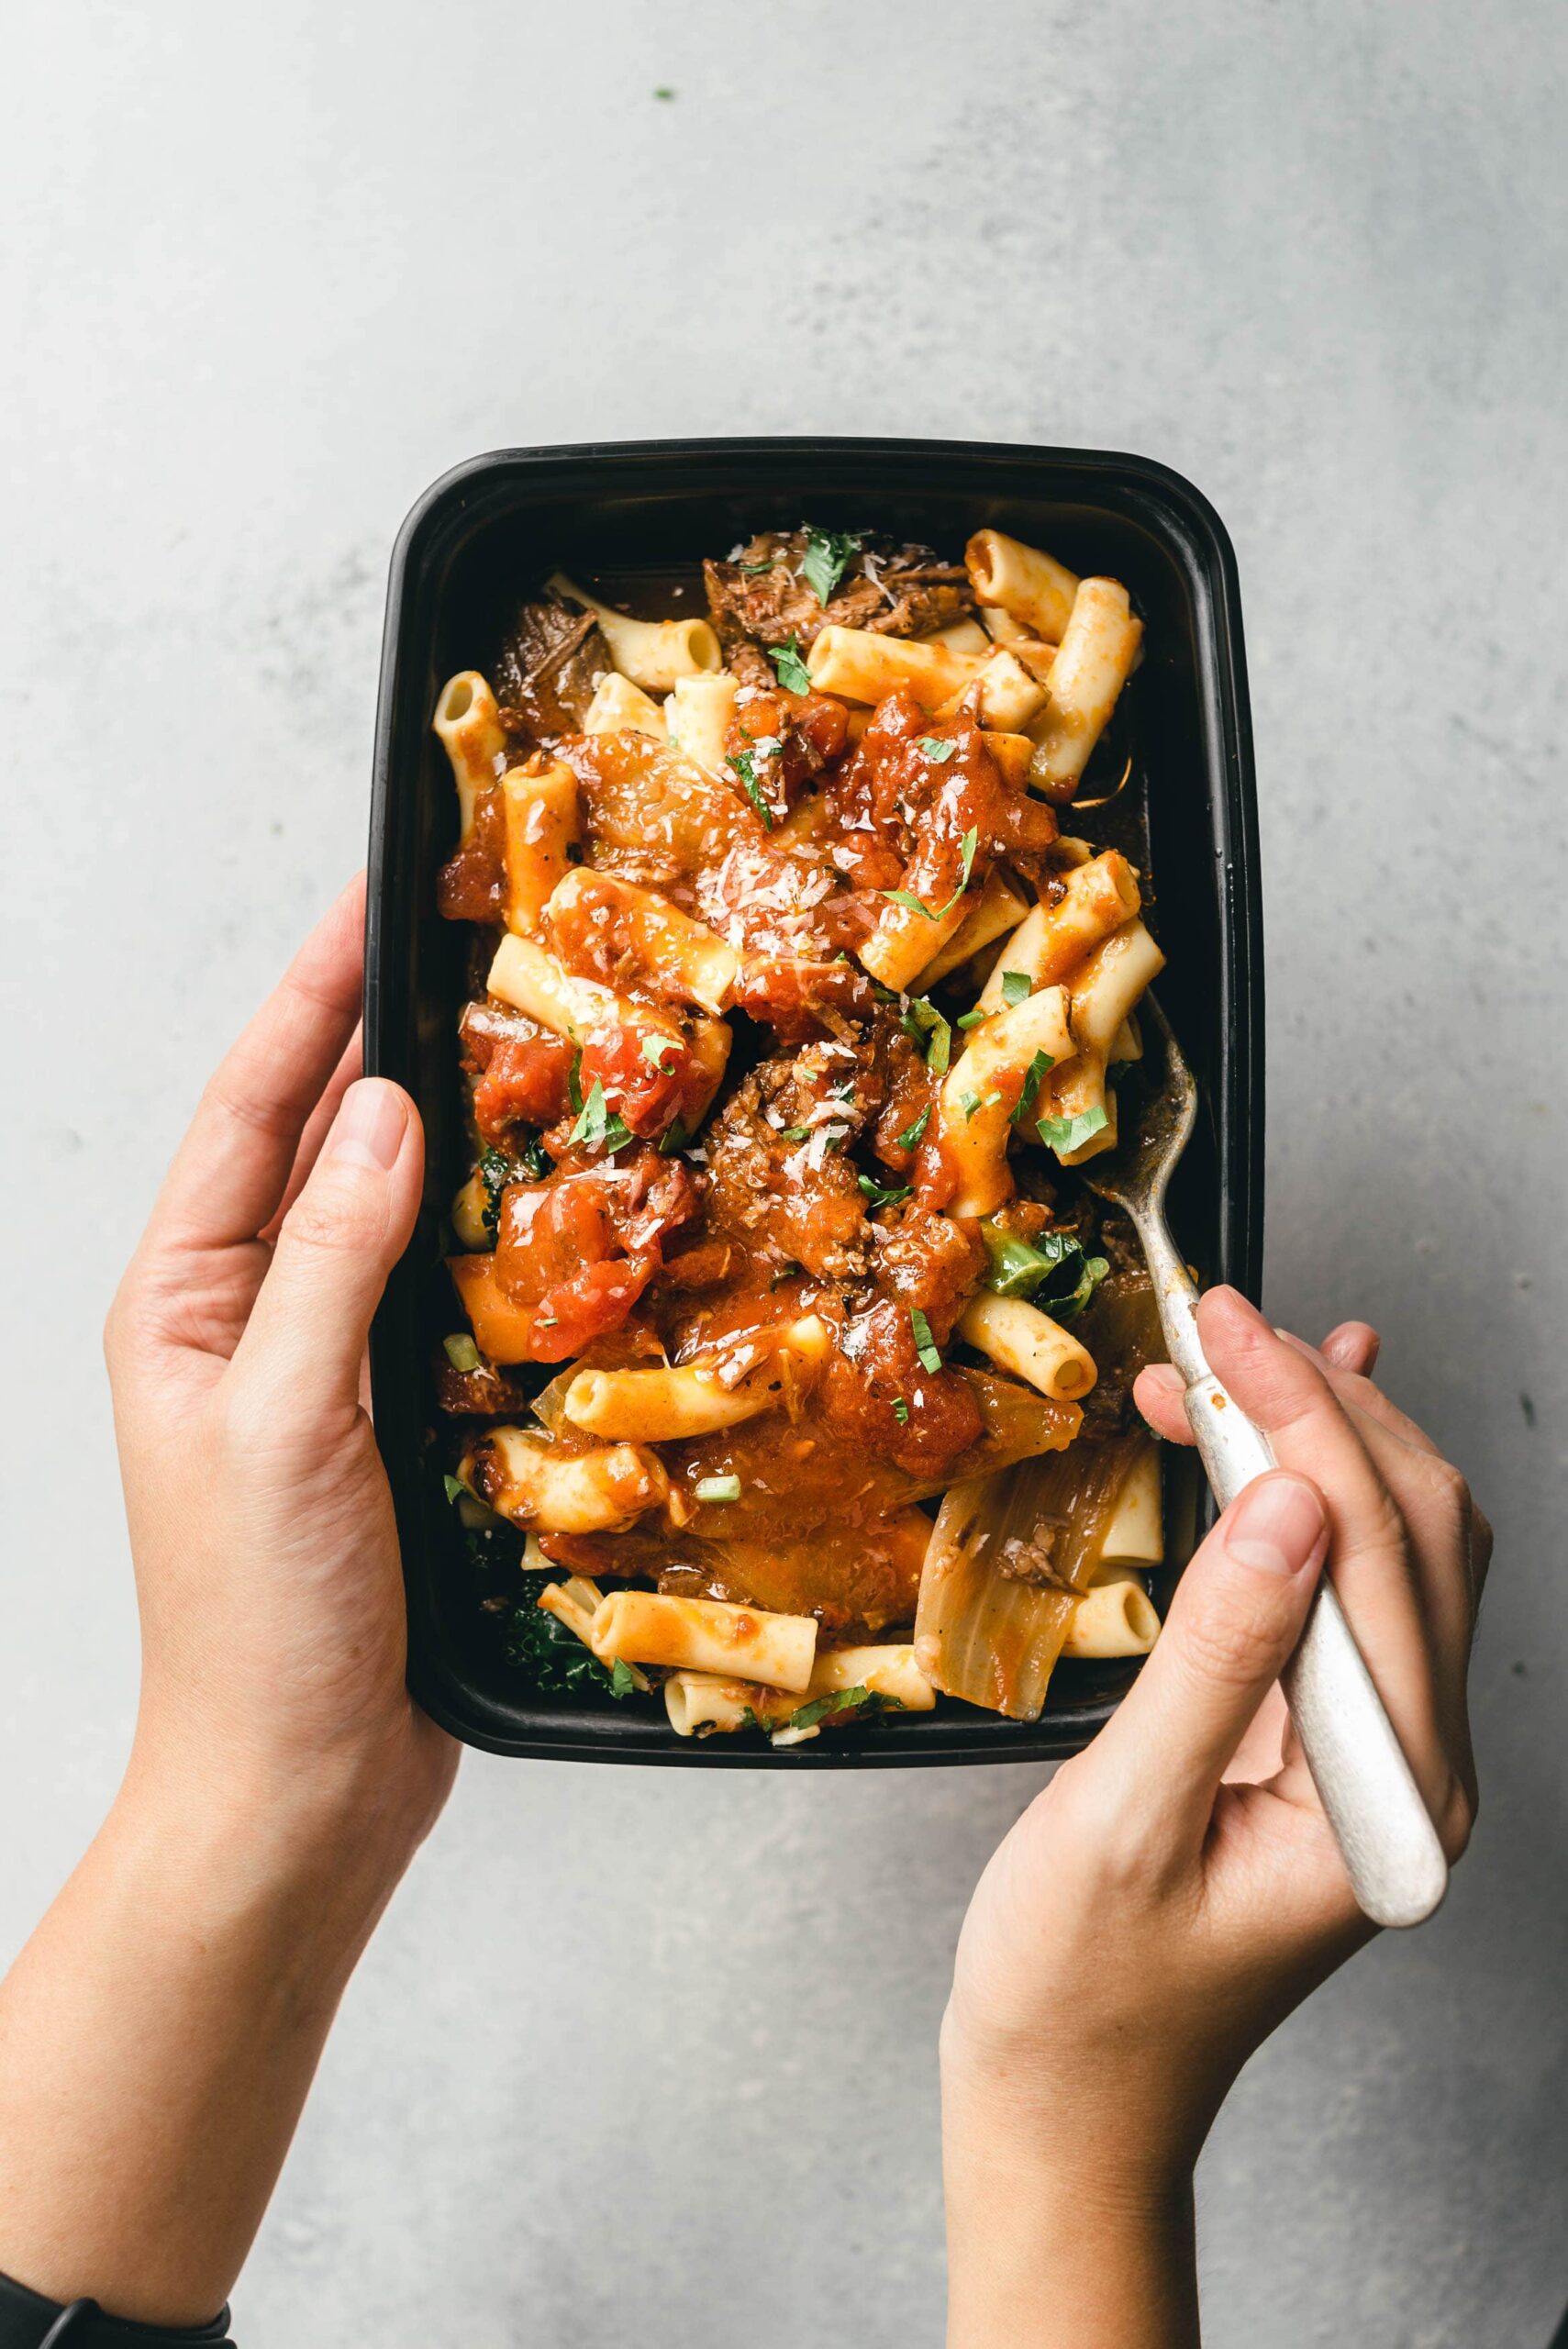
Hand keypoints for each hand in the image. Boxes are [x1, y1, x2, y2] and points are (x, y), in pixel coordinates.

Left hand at [106, 870, 456, 1842]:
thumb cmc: (256, 1624)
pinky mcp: (391, 1423)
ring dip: (438, 1128)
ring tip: (509, 1038)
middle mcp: (245, 1320)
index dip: (312, 1002)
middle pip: (314, 1143)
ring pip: (382, 1213)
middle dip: (378, 1039)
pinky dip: (482, 1235)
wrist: (297, 1790)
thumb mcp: (281, 1420)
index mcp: (182, 1303)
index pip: (251, 1113)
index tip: (373, 904)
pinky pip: (435, 1294)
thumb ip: (328, 1259)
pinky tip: (535, 1198)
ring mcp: (320, 1370)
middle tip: (462, 943)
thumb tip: (383, 1111)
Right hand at [940, 1287, 1488, 2346]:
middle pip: (1408, 1531)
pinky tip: (1289, 1427)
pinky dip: (1312, 1495)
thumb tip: (1289, 1501)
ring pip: (1389, 1546)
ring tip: (1219, 1362)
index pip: (1374, 1553)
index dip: (1302, 1417)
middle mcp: (1415, 1768)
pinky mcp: (1326, 1740)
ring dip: (1314, 1438)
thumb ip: (1217, 1657)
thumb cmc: (1082, 1992)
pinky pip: (1347, 1589)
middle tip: (1213, 1322)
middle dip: (1315, 1406)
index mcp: (1390, 1796)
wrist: (1069, 2097)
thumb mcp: (1127, 1819)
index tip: (1222, 1324)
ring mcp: (1378, 1752)